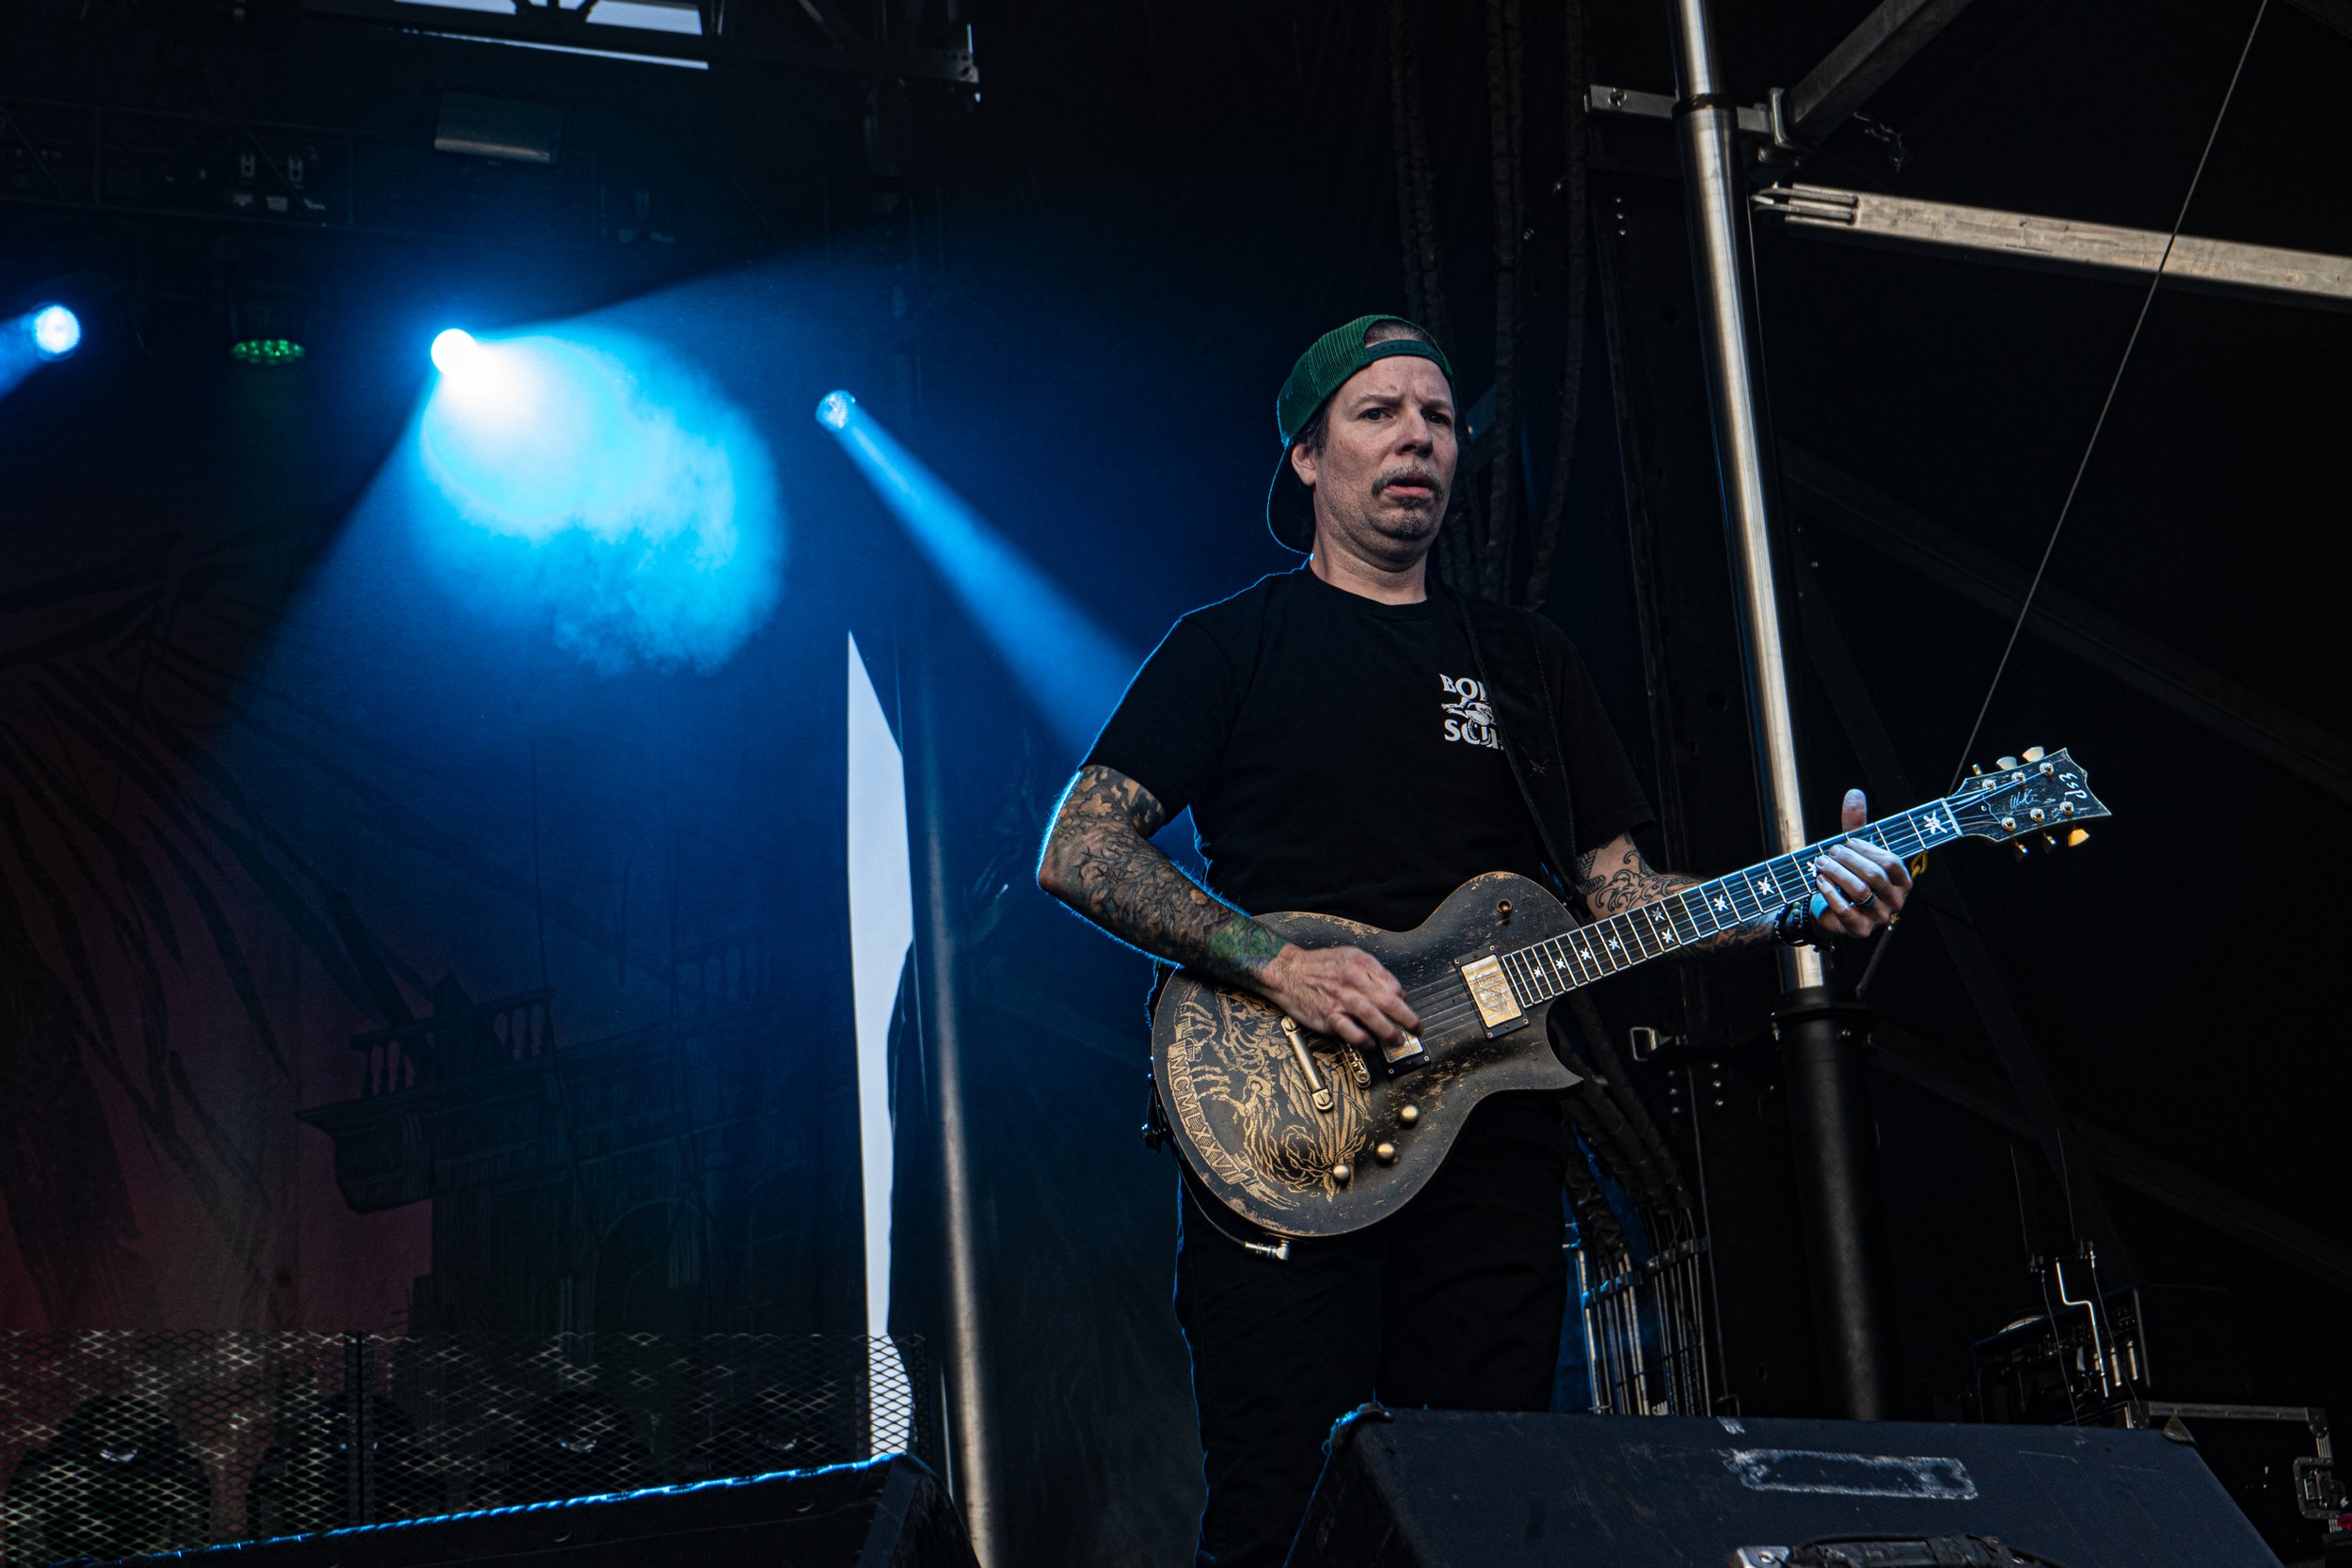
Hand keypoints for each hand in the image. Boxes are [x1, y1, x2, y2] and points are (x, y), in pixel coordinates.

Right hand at [1256, 943, 1420, 1051]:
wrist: (1287, 972)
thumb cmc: (1319, 966)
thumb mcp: (1350, 956)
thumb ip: (1374, 972)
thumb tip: (1397, 992)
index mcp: (1361, 964)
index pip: (1392, 985)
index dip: (1403, 1000)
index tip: (1406, 1010)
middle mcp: (1352, 981)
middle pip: (1387, 1001)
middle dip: (1407, 1019)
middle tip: (1416, 1029)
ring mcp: (1340, 999)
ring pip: (1372, 1016)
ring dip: (1389, 1031)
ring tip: (1397, 1041)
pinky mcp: (1327, 1015)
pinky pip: (1349, 1030)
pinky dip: (1363, 1039)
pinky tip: (1370, 1043)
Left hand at [1812, 788, 1911, 937]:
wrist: (1829, 909)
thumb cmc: (1848, 876)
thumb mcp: (1853, 850)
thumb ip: (1856, 824)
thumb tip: (1854, 793)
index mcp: (1901, 881)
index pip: (1891, 862)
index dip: (1867, 850)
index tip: (1846, 842)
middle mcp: (1895, 901)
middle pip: (1875, 875)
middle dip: (1848, 861)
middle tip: (1827, 853)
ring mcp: (1879, 918)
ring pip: (1861, 892)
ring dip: (1837, 874)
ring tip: (1820, 865)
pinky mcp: (1859, 930)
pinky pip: (1847, 911)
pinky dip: (1830, 894)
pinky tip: (1819, 882)